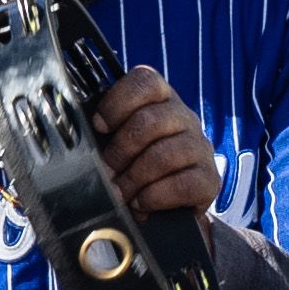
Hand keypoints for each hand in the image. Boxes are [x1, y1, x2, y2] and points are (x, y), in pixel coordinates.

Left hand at [92, 66, 219, 222]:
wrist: (167, 207)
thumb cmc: (134, 167)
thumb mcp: (117, 143)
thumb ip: (102, 134)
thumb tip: (79, 140)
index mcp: (160, 99)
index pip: (145, 82)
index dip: (117, 103)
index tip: (99, 126)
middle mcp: (184, 117)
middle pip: (149, 122)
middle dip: (120, 151)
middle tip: (107, 172)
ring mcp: (200, 147)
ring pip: (163, 155)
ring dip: (134, 179)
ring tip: (122, 194)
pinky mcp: (210, 178)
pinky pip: (182, 184)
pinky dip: (154, 197)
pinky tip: (143, 203)